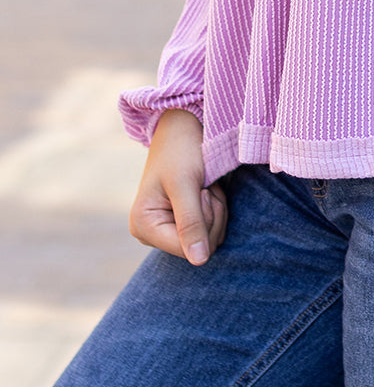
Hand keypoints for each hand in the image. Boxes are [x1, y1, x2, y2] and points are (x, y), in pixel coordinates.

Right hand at [129, 109, 227, 265]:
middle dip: (212, 213)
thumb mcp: (186, 184)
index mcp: (143, 226)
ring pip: (210, 239)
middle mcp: (152, 233)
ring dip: (216, 208)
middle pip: (201, 246)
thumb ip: (191, 222)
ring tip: (204, 185)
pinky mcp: (183, 222)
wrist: (185, 124)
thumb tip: (199, 262)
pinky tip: (206, 189)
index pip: (187, 249)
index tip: (199, 192)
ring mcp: (168, 229)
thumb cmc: (181, 149)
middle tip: (204, 186)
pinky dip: (217, 207)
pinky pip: (212, 229)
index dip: (203, 221)